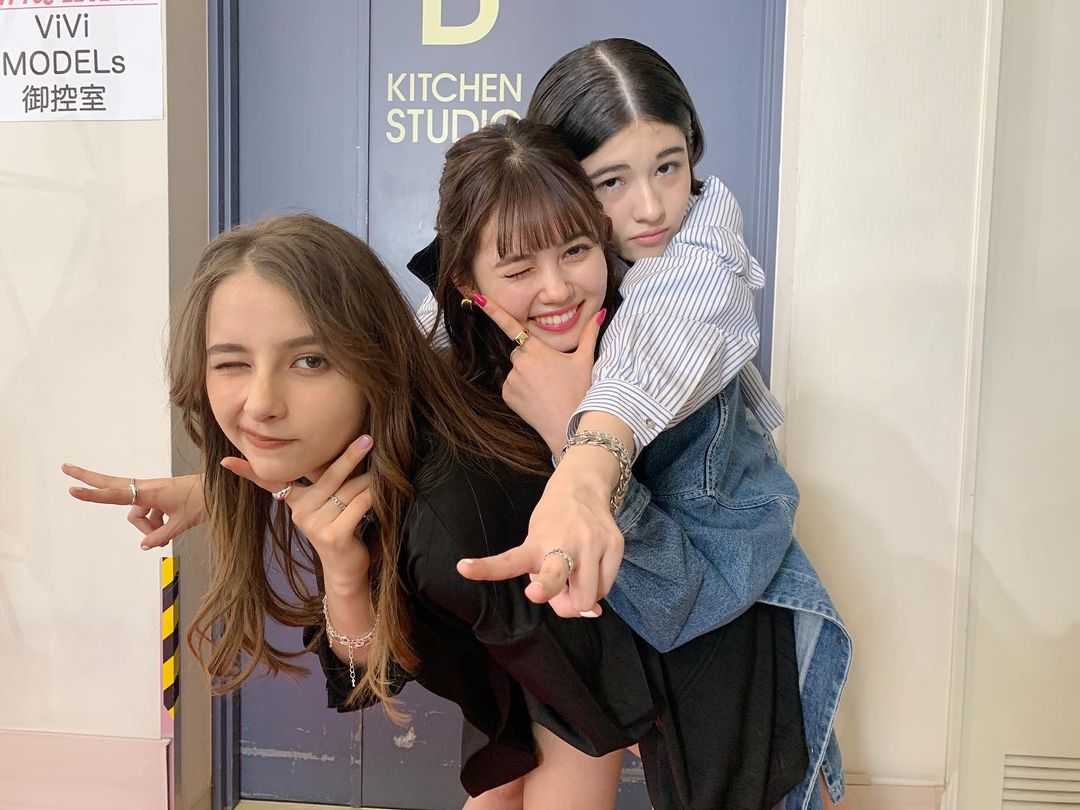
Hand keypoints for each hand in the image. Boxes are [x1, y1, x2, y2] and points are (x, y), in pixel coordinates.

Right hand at [63, 464, 206, 548]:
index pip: (115, 494)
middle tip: (65, 468)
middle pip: (112, 486)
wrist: (222, 490)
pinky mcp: (159, 495)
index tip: (72, 489)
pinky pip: (148, 514)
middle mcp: (148, 488)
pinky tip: (170, 528)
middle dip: (89, 480)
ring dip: (148, 526)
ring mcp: (152, 491)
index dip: (93, 494)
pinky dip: (155, 524)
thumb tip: (143, 546)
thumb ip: (160, 536)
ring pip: (137, 514)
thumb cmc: (203, 502)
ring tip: (169, 530)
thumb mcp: (181, 524)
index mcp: (151, 492)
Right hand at [222, 436, 374, 592]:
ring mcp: (315, 525)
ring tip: (384, 477)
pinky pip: (358, 505)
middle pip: (327, 476)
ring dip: (370, 482)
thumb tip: (343, 447)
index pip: (271, 482)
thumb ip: (327, 481)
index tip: (226, 460)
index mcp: (297, 503)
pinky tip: (383, 494)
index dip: (249, 472)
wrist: (347, 570)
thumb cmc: (342, 529)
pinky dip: (374, 497)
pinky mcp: (333, 536)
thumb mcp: (329, 504)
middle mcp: (301, 513)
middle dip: (349, 456)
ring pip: (349, 489)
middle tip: (366, 438)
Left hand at [457, 447, 621, 616]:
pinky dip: (597, 586)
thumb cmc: (554, 525)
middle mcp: (564, 541)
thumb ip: (551, 583)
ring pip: (588, 599)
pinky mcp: (615, 545)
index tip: (463, 567)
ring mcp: (593, 543)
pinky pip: (606, 588)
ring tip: (576, 577)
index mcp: (536, 543)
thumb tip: (584, 610)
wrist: (583, 487)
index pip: (509, 561)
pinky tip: (592, 568)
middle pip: (554, 581)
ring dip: (580, 598)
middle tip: (538, 592)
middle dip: (550, 595)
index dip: (487, 568)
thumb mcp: (538, 544)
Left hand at [474, 295, 605, 454]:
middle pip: (520, 351)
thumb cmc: (579, 391)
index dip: (493, 310)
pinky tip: (536, 398)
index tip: (478, 297)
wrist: (568, 426)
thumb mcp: (585, 360)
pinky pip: (510, 384)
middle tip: (551, 374)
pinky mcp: (507, 394)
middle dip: (532, 357)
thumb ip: (590, 333)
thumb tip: (601, 312)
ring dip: (526, 374)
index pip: (511, 325)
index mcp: (538, 350)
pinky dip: (520, 389)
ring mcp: (511, 379)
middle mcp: (520, 362)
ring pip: (516, 368)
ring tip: (546, 388)